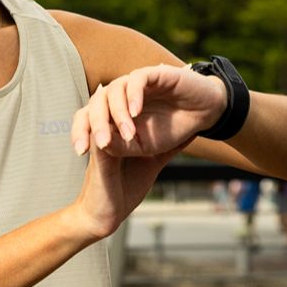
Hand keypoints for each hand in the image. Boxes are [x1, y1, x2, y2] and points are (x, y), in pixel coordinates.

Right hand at [68, 64, 227, 241]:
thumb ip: (168, 146)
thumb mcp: (154, 163)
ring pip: (106, 104)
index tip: (169, 71)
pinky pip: (105, 126)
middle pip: (118, 94)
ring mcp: (99, 136)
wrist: (107, 215)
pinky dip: (117, 120)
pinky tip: (134, 116)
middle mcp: (107, 127)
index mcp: (120, 128)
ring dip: (129, 101)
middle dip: (139, 83)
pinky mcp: (96, 149)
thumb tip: (190, 134)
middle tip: (165, 71)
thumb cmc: (126, 189)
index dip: (147, 86)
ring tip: (153, 95)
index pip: (131, 99)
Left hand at [70, 63, 226, 158]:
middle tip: (100, 143)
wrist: (203, 114)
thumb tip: (99, 143)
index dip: (79, 132)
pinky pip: (136, 80)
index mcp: (111, 112)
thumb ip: (120, 146)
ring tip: (128, 134)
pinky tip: (136, 112)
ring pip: (113, 91)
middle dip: (95, 124)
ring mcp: (134, 83)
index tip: (80, 152)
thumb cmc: (170, 129)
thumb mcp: (142, 146)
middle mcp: (119, 94)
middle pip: (95, 103)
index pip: (86, 117)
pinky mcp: (153, 73)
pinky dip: (134, 96)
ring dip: (118, 114)